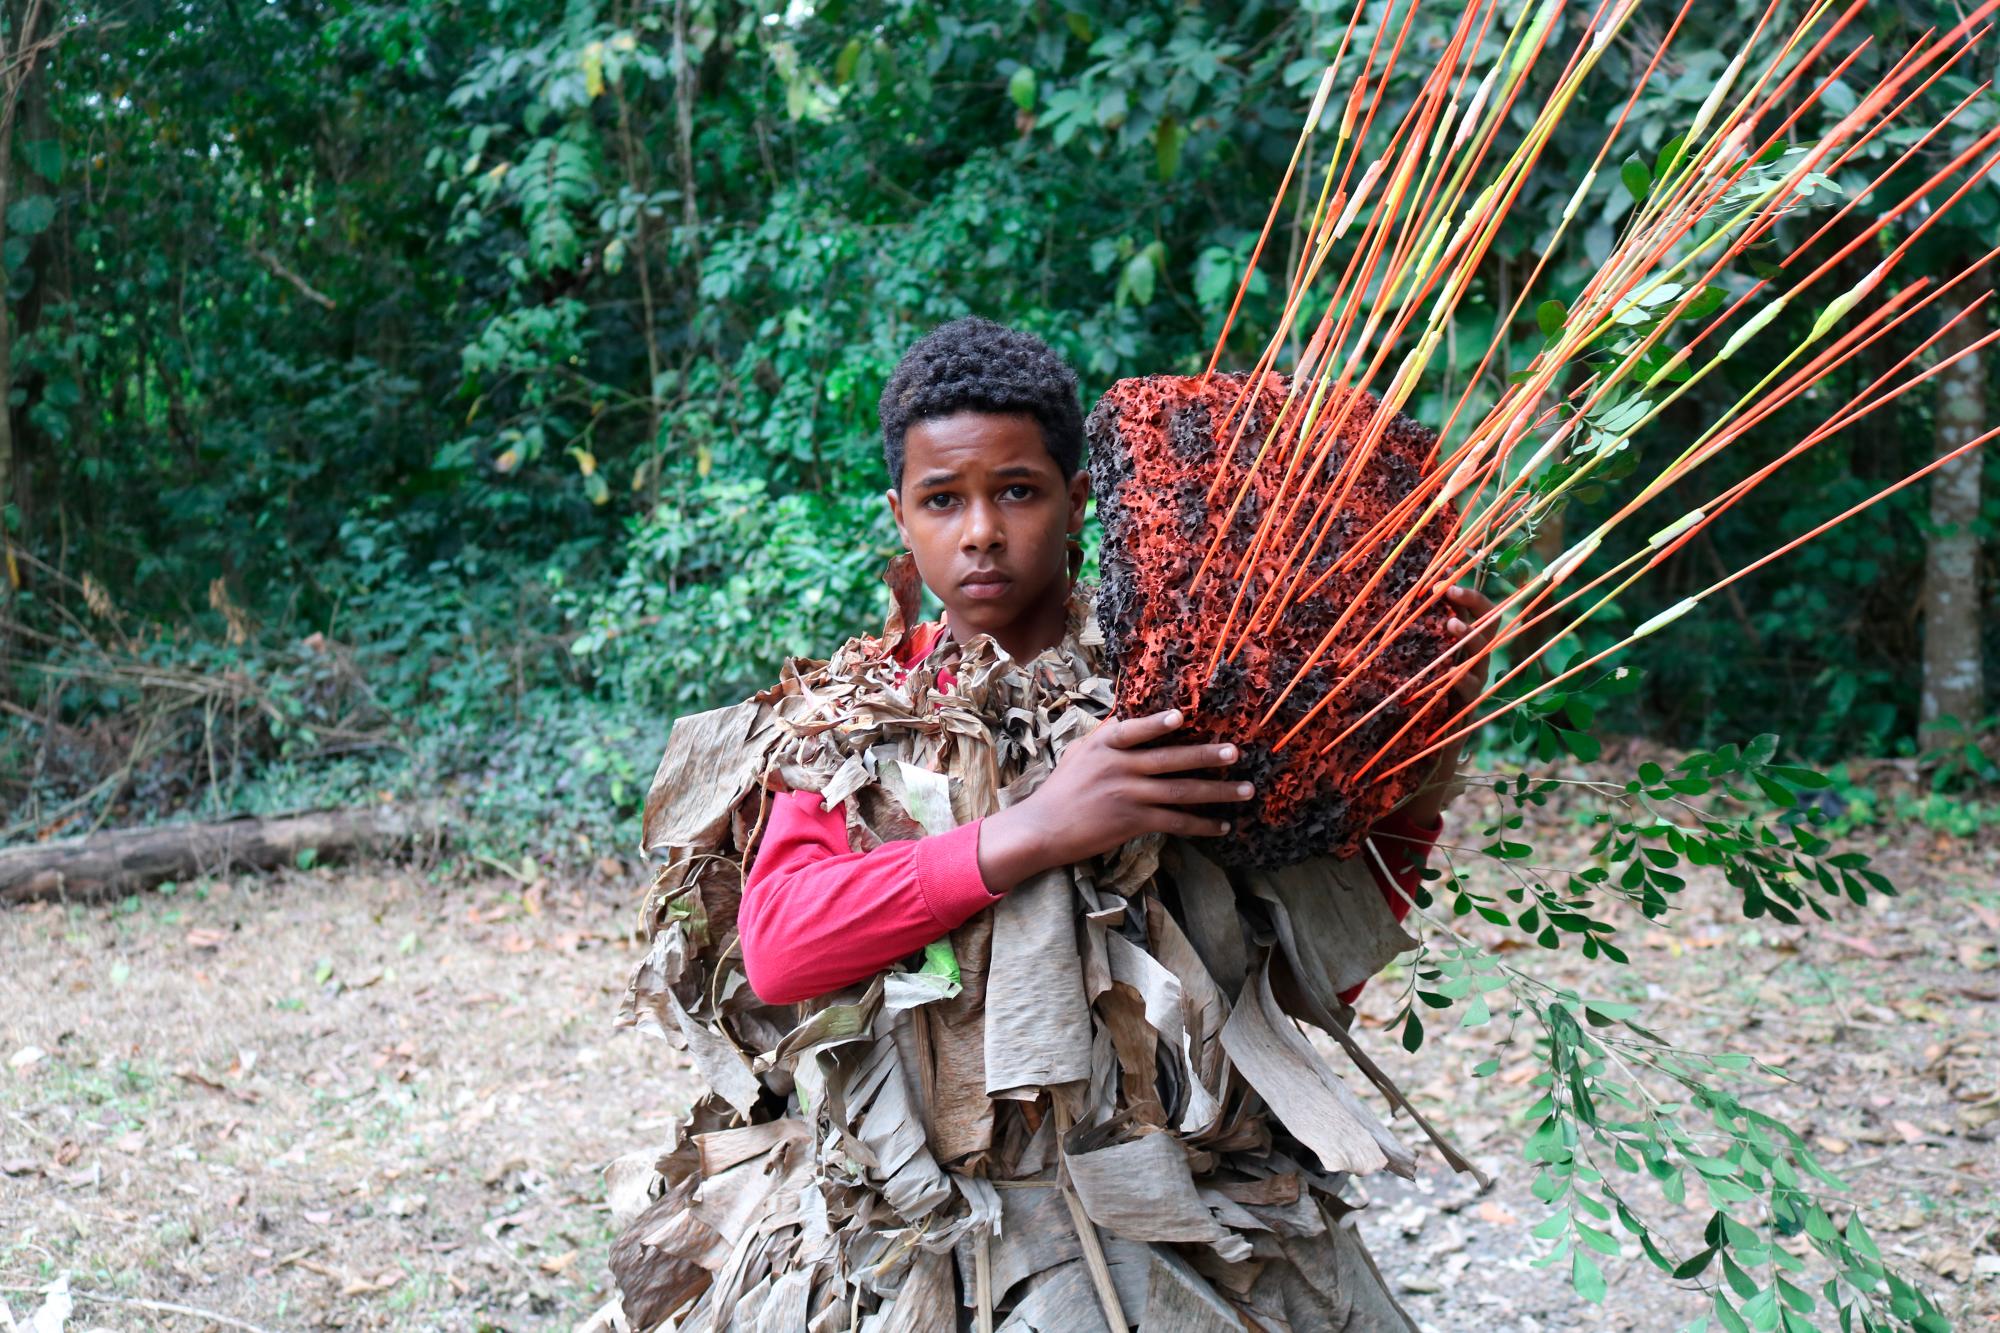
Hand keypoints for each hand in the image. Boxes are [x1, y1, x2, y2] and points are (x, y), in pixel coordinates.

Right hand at [975, 709, 1251, 894]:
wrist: (1043, 829)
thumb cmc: (1062, 789)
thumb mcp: (1080, 752)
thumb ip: (1108, 736)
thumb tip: (1131, 715)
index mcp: (1105, 745)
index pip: (1135, 730)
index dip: (1157, 723)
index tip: (1181, 716)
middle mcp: (1119, 767)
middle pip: (1171, 759)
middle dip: (1207, 756)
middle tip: (1236, 752)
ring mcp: (1128, 795)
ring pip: (1181, 792)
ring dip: (1217, 792)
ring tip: (1245, 790)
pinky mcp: (1133, 822)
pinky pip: (1175, 822)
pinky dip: (1201, 825)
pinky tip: (1221, 826)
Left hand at [1402, 583, 1501, 826]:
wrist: (1419, 753)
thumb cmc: (1411, 702)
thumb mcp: (1411, 664)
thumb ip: (1411, 637)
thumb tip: (1392, 602)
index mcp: (1462, 644)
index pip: (1475, 608)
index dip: (1466, 589)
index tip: (1444, 574)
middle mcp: (1474, 660)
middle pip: (1488, 623)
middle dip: (1472, 602)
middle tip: (1446, 589)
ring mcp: (1475, 684)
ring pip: (1483, 654)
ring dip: (1469, 637)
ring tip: (1450, 624)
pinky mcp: (1468, 710)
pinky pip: (1472, 691)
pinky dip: (1463, 681)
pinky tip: (1452, 675)